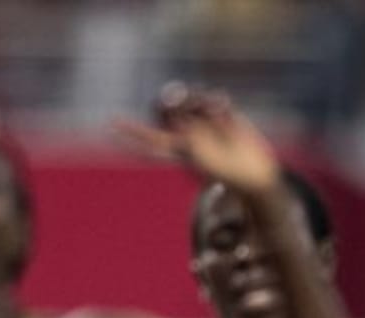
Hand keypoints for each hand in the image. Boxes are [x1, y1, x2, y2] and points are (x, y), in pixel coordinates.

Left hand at [112, 82, 278, 193]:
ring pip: (190, 99)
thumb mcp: (200, 156)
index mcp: (177, 150)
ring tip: (213, 114)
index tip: (111, 123)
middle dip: (170, 101)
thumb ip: (187, 134)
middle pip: (166, 109)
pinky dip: (217, 104)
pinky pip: (213, 98)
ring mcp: (204, 122)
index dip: (130, 132)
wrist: (253, 172)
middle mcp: (187, 133)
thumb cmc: (227, 173)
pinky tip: (225, 112)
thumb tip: (177, 111)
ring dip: (198, 103)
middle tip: (177, 100)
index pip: (148, 140)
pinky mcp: (222, 113)